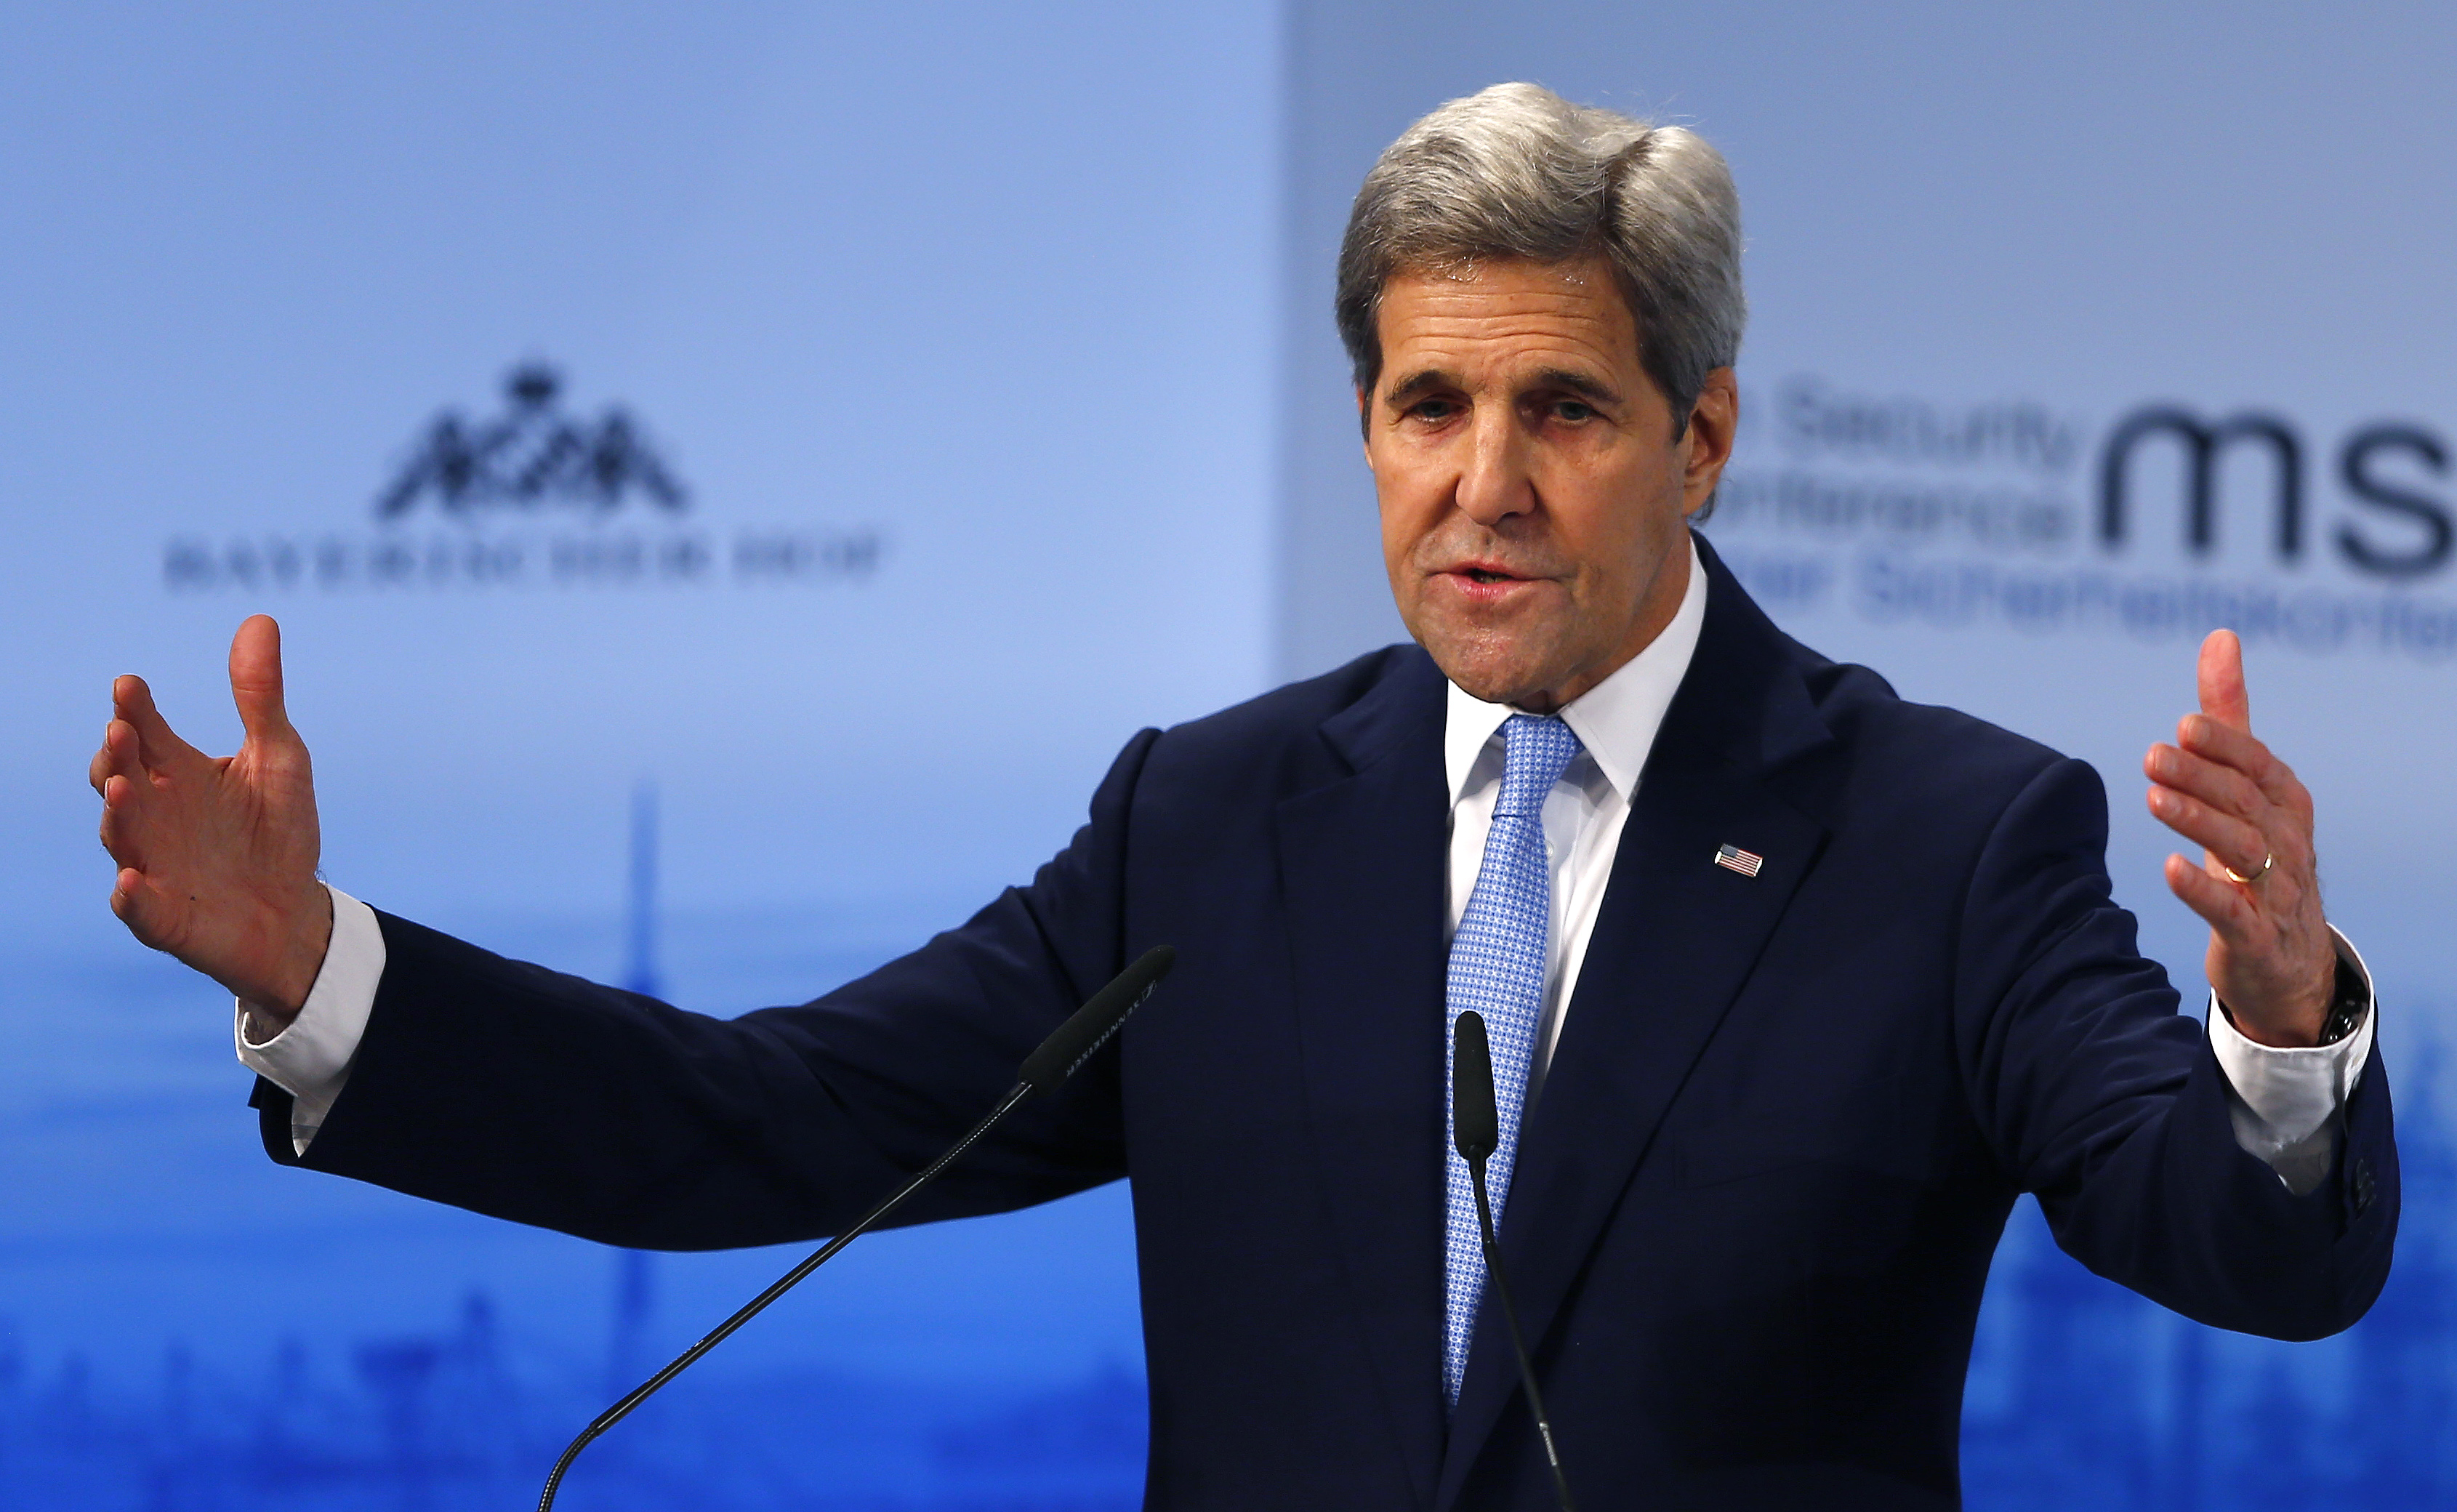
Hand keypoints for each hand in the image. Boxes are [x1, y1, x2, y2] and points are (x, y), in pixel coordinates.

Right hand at [91, 615, 331, 1027]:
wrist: (293, 912)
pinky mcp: (164, 916)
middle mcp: (154, 812)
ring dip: (118, 813)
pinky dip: (133, 896)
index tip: (130, 685)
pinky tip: (132, 883)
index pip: (144, 732)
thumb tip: (260, 619)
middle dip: (116, 755)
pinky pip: (139, 907)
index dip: (134, 709)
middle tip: (121, 730)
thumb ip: (261, 697)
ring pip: (121, 835)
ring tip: (123, 789)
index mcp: (178, 772)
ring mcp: (153, 862)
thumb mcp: (279, 758)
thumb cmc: (279, 831)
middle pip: (118, 776)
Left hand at [2143, 629, 2333, 1046]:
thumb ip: (2229, 717)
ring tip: (2153, 798)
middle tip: (2154, 756)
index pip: (2259, 765)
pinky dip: (2202, 891)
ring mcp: (2277, 892)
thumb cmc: (2259, 857)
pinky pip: (2232, 912)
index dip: (2226, 745)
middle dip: (2202, 777)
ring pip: (2242, 851)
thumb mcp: (2244, 787)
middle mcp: (2288, 842)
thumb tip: (2219, 636)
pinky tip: (2169, 868)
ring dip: (2198, 822)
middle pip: (2245, 802)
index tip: (2184, 725)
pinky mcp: (2256, 937)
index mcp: (2286, 802)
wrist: (2286, 961)